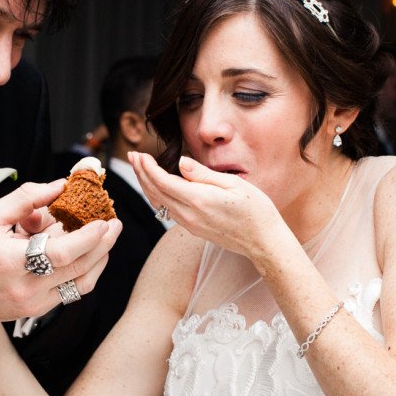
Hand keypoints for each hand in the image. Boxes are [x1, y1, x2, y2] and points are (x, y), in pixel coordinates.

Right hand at [0, 181, 122, 327]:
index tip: (104, 221)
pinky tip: (88, 255)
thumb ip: (27, 199)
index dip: (89, 237)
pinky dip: (83, 272)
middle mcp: (26, 288)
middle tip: (115, 224)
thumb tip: (60, 185)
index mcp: (12, 262)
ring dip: (99, 260)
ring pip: (81, 284)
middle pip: (80, 268)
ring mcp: (34, 304)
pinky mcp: (37, 311)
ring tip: (106, 239)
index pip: (63, 252)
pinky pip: (71, 292)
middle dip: (103, 245)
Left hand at [129, 152, 283, 258]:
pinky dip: (156, 196)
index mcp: (198, 200)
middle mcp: (189, 214)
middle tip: (132, 156)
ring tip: (139, 168)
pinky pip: (167, 210)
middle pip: (155, 192)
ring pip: (158, 202)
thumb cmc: (255, 210)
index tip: (140, 154)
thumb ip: (203, 174)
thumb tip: (180, 163)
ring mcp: (189, 224)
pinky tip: (155, 186)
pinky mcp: (192, 228)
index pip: (162, 181)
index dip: (147, 167)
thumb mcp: (233, 185)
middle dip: (141, 173)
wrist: (263, 241)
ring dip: (146, 184)